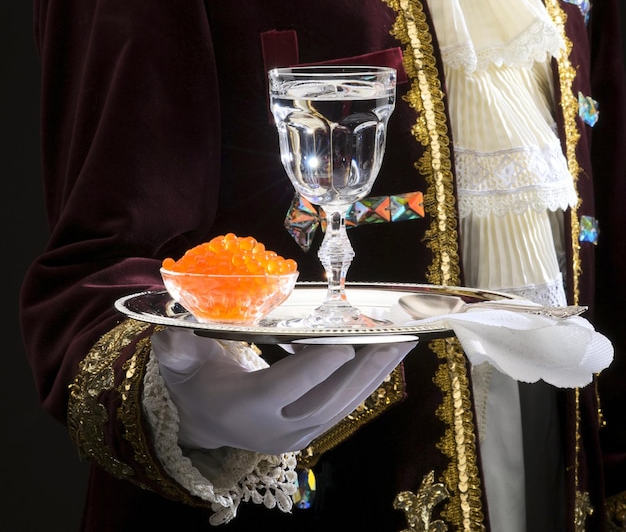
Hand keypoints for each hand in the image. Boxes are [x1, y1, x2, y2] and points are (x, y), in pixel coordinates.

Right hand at [151, 328, 414, 453]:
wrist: (207, 420)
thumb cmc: (196, 384)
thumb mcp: (180, 364)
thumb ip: (176, 349)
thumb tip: (174, 331)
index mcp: (245, 409)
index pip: (284, 387)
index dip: (315, 366)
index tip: (345, 342)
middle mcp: (277, 428)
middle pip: (328, 399)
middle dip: (363, 368)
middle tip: (394, 338)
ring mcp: (299, 433)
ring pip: (345, 405)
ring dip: (376, 374)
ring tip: (402, 344)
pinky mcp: (313, 430)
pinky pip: (345, 405)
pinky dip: (367, 380)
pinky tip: (382, 354)